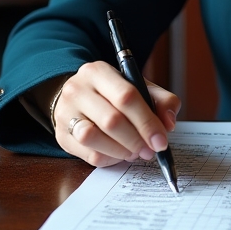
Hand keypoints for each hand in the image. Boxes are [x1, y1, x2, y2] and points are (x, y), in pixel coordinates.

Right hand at [52, 61, 180, 167]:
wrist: (77, 97)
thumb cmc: (112, 93)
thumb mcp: (138, 87)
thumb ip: (161, 100)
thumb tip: (169, 123)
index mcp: (98, 71)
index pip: (127, 96)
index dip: (147, 122)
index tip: (161, 140)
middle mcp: (77, 89)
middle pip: (111, 120)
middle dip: (136, 140)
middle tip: (150, 150)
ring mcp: (65, 113)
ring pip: (94, 138)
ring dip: (121, 150)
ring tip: (134, 151)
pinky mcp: (61, 136)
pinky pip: (88, 154)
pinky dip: (110, 158)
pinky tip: (119, 153)